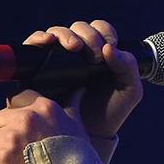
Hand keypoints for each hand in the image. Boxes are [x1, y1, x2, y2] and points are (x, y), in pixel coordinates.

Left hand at [0, 89, 88, 163]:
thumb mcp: (79, 129)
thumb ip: (71, 108)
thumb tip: (78, 91)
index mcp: (44, 108)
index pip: (19, 98)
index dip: (18, 115)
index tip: (23, 129)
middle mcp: (26, 119)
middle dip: (5, 132)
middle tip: (19, 149)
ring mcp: (11, 139)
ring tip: (13, 163)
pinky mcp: (0, 159)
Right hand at [23, 20, 142, 139]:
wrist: (88, 135)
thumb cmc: (109, 113)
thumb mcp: (129, 90)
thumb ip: (128, 67)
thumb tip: (109, 48)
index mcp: (98, 51)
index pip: (99, 28)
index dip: (104, 33)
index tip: (110, 47)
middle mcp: (76, 52)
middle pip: (77, 28)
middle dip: (88, 36)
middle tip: (94, 56)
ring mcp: (56, 58)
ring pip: (56, 33)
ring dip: (65, 35)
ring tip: (74, 47)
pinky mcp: (37, 68)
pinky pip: (33, 46)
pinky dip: (38, 38)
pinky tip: (47, 42)